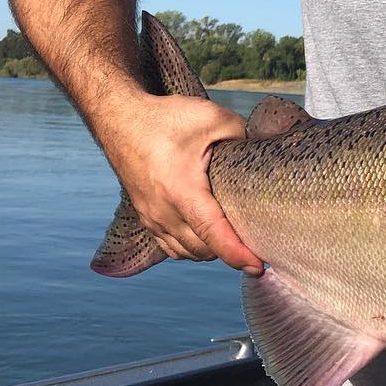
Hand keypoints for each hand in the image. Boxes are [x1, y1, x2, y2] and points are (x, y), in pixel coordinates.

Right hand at [100, 92, 261, 273]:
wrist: (120, 119)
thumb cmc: (165, 118)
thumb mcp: (213, 118)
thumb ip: (244, 137)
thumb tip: (265, 151)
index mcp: (181, 190)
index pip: (212, 233)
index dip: (236, 254)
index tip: (258, 266)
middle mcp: (163, 211)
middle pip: (202, 249)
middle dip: (230, 253)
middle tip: (259, 245)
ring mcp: (151, 217)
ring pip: (186, 252)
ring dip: (211, 252)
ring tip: (237, 242)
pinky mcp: (146, 216)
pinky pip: (170, 246)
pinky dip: (191, 248)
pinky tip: (208, 237)